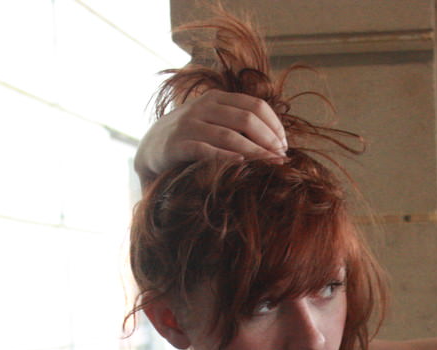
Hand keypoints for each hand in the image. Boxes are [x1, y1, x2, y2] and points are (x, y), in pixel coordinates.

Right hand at [135, 90, 286, 182]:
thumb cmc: (192, 136)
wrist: (151, 147)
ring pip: (229, 135)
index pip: (255, 105)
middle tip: (281, 157)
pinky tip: (242, 165)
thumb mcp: (213, 120)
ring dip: (255, 151)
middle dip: (268, 139)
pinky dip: (226, 157)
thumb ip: (237, 122)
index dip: (274, 125)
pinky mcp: (178, 145)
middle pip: (246, 118)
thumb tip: (277, 139)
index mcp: (217, 98)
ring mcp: (189, 125)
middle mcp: (203, 107)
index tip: (285, 145)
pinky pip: (206, 151)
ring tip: (271, 164)